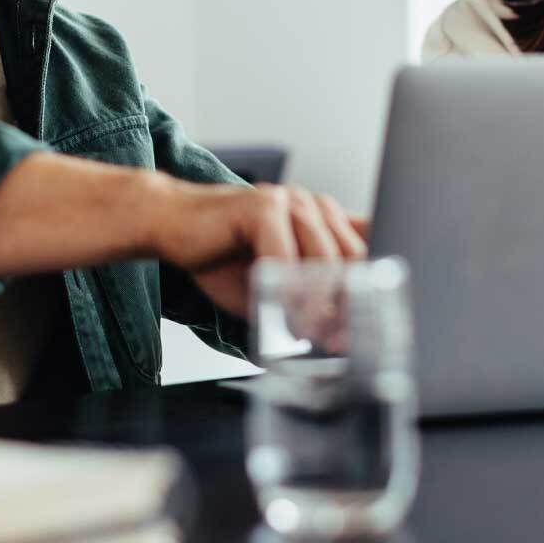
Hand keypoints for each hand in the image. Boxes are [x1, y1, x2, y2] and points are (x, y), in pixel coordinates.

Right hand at [149, 180, 366, 317]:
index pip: (369, 248)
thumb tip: (339, 336)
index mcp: (324, 220)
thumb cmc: (222, 255)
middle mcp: (314, 206)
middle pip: (353, 257)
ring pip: (324, 257)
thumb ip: (307, 300)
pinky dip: (285, 290)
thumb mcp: (275, 284)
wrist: (170, 224)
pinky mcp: (262, 205)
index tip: (370, 326)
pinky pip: (285, 254)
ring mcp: (290, 201)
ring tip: (312, 334)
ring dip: (319, 303)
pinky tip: (280, 312)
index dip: (373, 289)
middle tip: (340, 341)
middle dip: (349, 304)